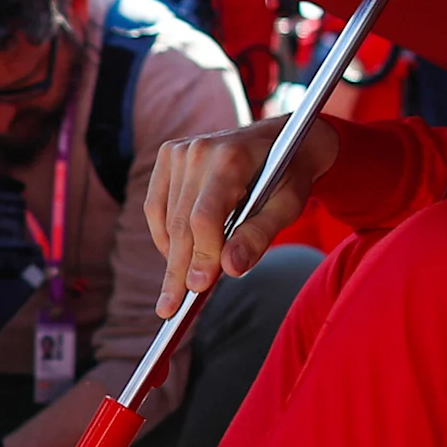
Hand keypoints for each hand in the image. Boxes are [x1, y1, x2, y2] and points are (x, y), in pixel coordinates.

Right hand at [140, 114, 338, 316]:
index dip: (200, 256)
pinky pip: (156, 206)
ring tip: (175, 289)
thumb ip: (259, 236)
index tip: (197, 290)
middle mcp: (198, 150)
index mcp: (231, 157)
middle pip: (180, 222)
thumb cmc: (290, 175)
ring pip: (166, 218)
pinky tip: (176, 256)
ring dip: (172, 255)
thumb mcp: (288, 206)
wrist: (286, 138)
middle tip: (169, 308)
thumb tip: (230, 269)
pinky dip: (165, 235)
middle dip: (178, 268)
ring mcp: (180, 150)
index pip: (204, 218)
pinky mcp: (169, 156)